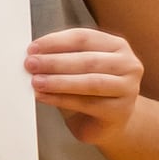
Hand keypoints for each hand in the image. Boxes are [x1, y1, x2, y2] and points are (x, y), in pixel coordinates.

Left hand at [27, 26, 145, 144]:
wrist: (106, 122)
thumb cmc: (88, 91)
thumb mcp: (77, 68)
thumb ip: (62, 57)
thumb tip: (33, 54)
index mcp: (117, 46)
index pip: (84, 38)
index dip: (56, 41)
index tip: (32, 48)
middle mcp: (128, 64)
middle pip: (88, 60)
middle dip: (55, 62)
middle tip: (30, 64)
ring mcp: (128, 88)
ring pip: (90, 82)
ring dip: (59, 81)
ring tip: (35, 81)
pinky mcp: (120, 110)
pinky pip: (87, 104)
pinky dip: (61, 99)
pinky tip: (43, 96)